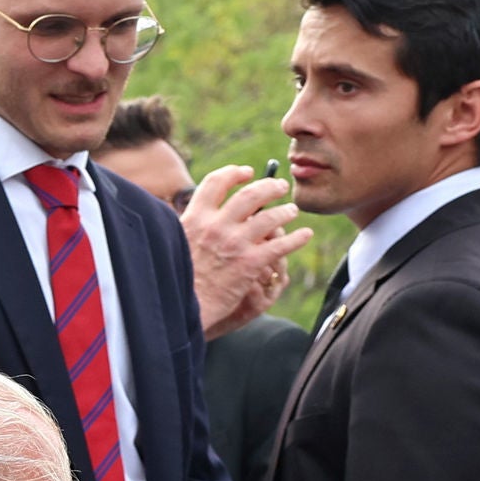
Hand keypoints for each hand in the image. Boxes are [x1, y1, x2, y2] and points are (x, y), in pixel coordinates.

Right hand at [183, 166, 314, 338]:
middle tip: (280, 186)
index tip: (246, 173)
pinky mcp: (250, 264)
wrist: (180, 307)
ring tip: (292, 211)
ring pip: (270, 217)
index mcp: (195, 218)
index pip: (216, 182)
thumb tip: (196, 214)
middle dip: (269, 186)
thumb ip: (188, 226)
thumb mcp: (173, 243)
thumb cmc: (175, 279)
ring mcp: (235, 244)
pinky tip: (305, 235)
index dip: (233, 173)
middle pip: (250, 194)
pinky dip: (297, 238)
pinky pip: (281, 245)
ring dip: (285, 211)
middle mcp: (216, 226)